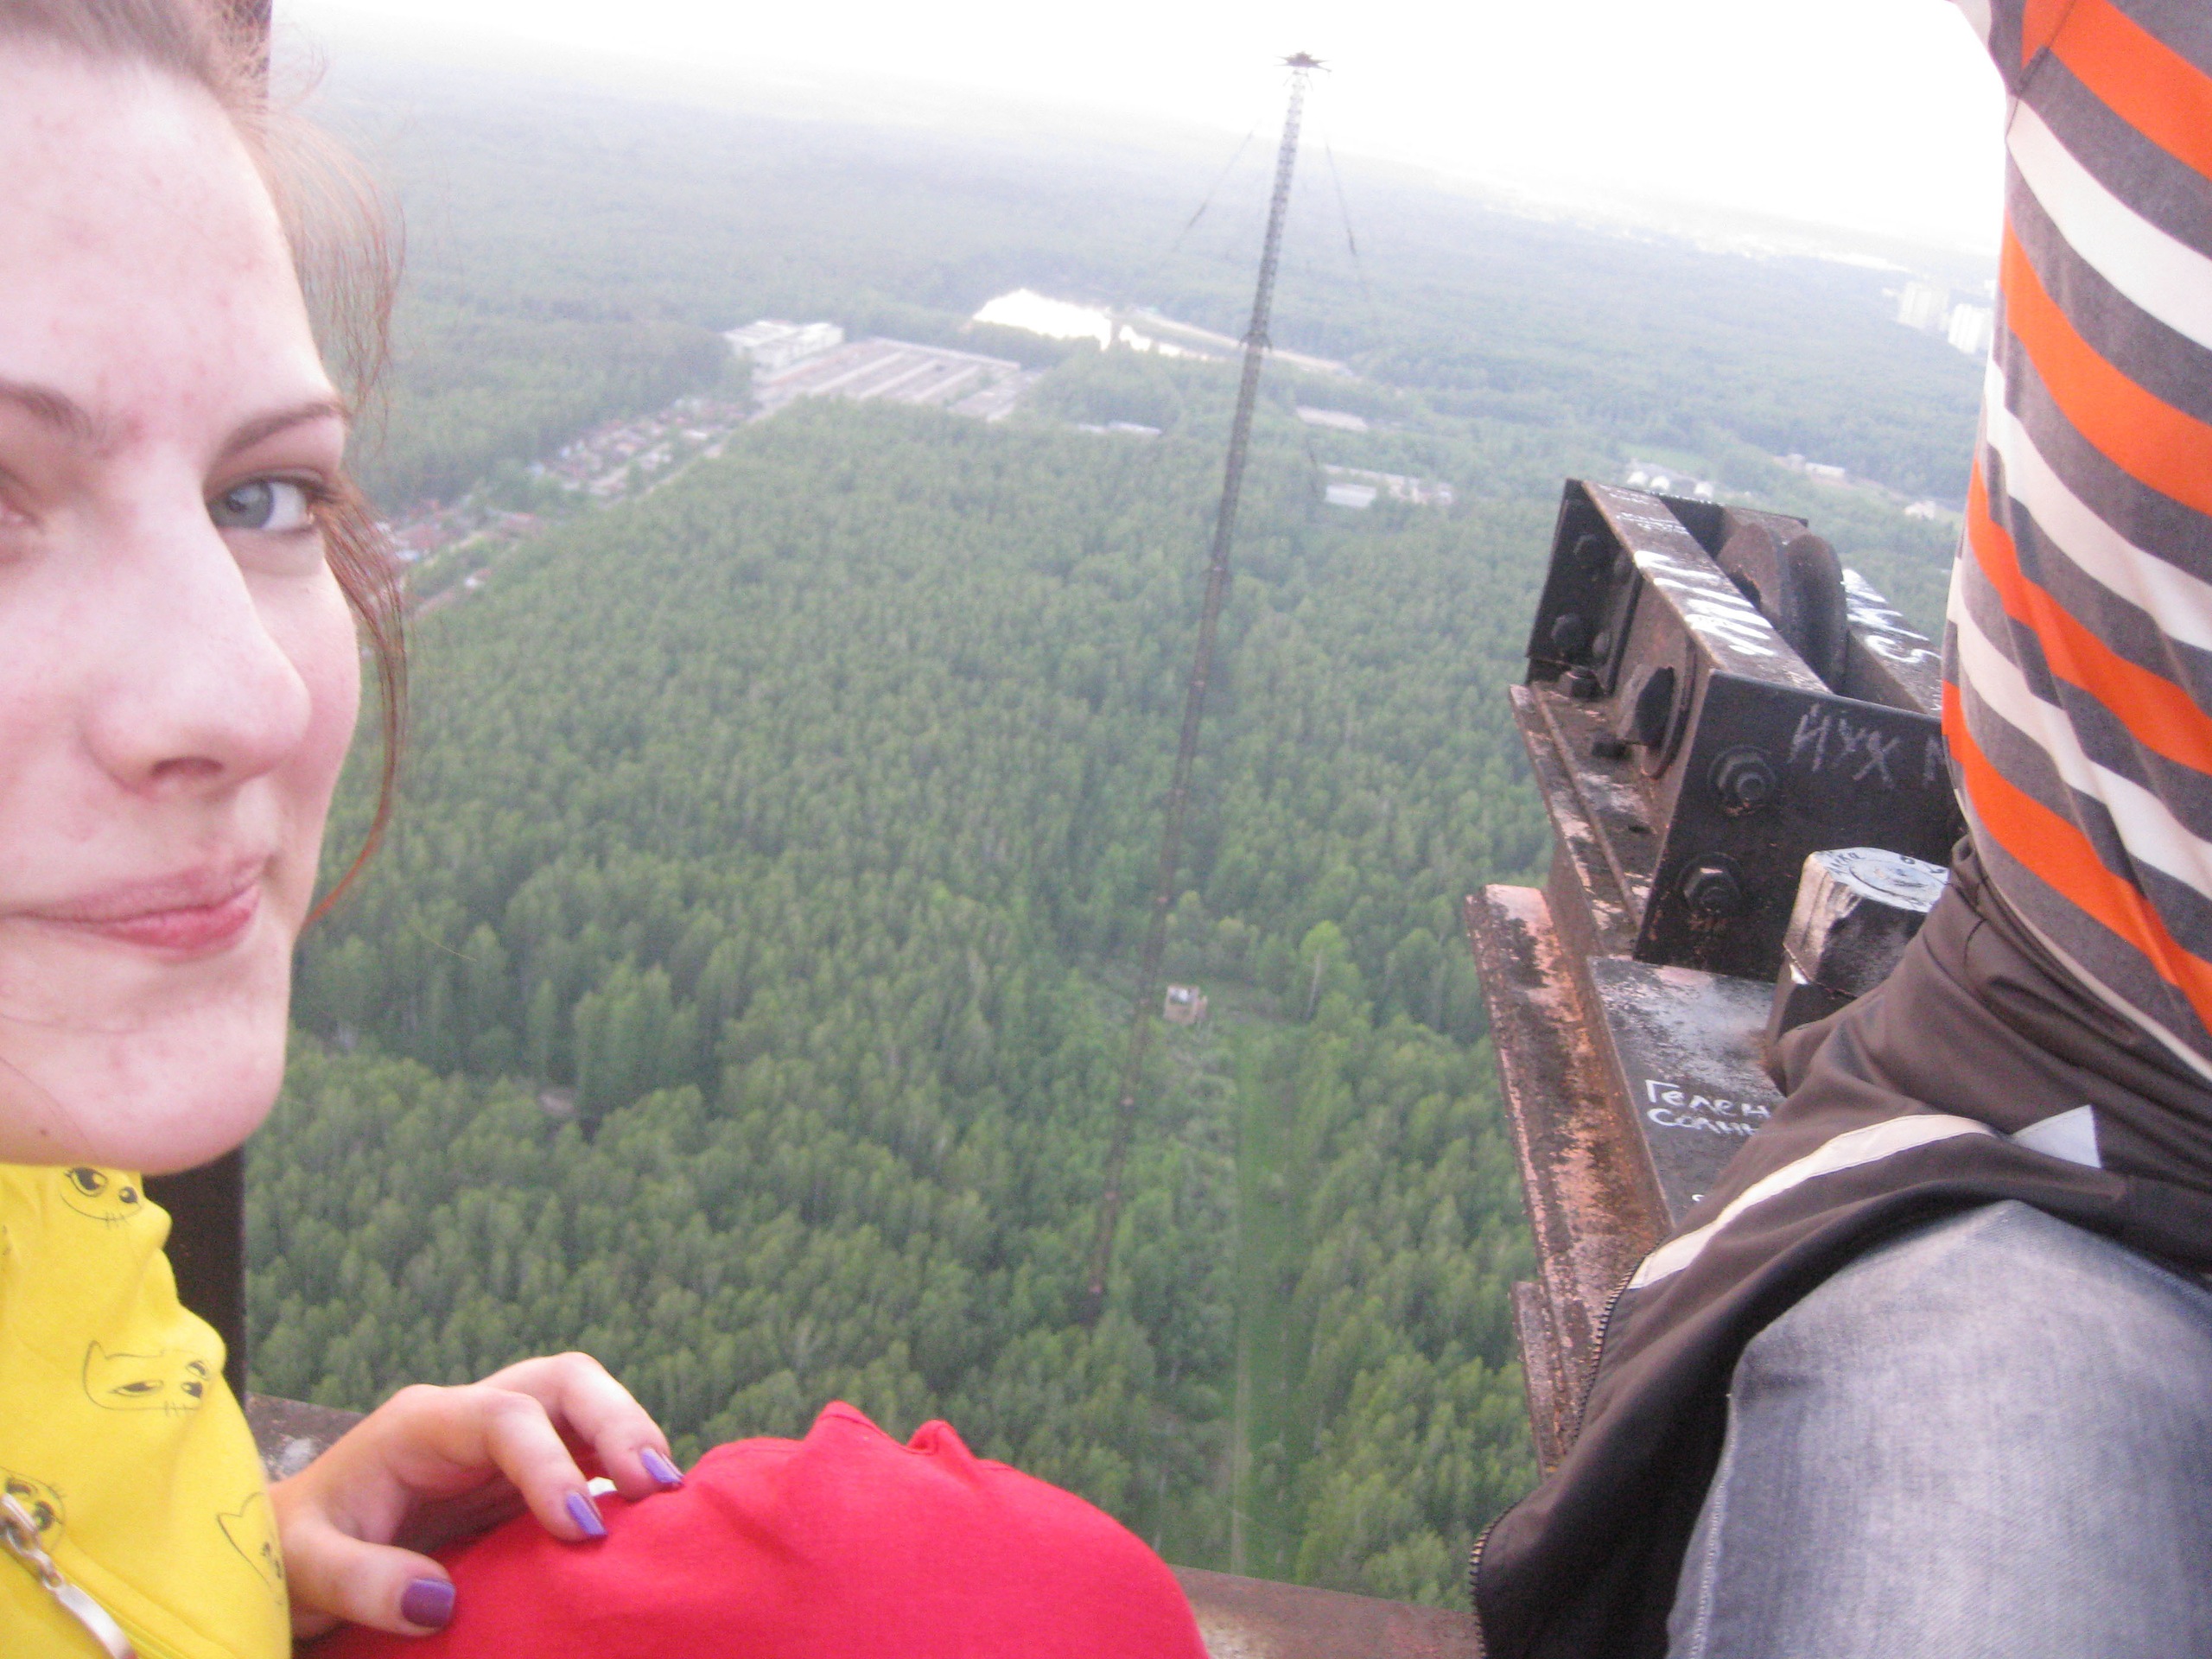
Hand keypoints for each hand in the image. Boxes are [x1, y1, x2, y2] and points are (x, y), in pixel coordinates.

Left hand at [269, 1352, 684, 1638]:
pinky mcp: (514, 1473)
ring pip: (583, 1405)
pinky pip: (581, 1451)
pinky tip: (642, 1513)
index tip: (581, 1530)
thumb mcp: (303, 1570)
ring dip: (631, 1439)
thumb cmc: (289, 1553)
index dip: (550, 1465)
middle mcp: (467, 1417)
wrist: (287, 1549)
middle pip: (563, 1381)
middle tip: (659, 1487)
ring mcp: (495, 1442)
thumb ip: (361, 1582)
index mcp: (420, 1424)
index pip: (506, 1416)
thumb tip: (439, 1603)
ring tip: (668, 1497)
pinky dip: (619, 1470)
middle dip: (619, 1420)